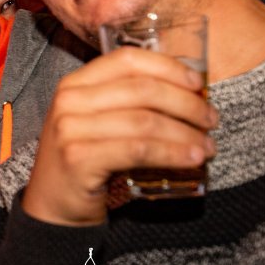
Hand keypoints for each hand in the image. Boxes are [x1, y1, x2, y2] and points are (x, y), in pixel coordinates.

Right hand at [23, 48, 216, 226]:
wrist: (54, 204)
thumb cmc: (86, 159)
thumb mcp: (96, 121)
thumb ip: (126, 102)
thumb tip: (188, 92)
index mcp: (75, 83)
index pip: (127, 60)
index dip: (168, 67)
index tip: (198, 84)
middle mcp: (68, 100)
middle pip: (141, 90)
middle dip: (186, 104)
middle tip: (211, 121)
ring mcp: (70, 129)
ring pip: (144, 121)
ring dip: (185, 133)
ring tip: (207, 146)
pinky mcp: (79, 159)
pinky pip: (138, 150)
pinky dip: (172, 153)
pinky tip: (192, 159)